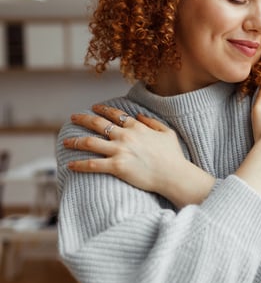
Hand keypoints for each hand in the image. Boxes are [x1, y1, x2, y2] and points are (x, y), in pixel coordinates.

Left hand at [63, 105, 188, 194]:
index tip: (94, 107)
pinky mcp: (116, 167)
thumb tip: (138, 115)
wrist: (174, 175)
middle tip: (73, 117)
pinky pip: (92, 164)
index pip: (115, 114)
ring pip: (90, 142)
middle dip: (83, 119)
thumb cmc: (173, 155)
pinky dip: (79, 164)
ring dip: (75, 141)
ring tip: (65, 141)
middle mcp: (125, 136)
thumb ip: (152, 122)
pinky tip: (70, 165)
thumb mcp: (167, 132)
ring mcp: (120, 151)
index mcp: (137, 127)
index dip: (103, 109)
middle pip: (98, 124)